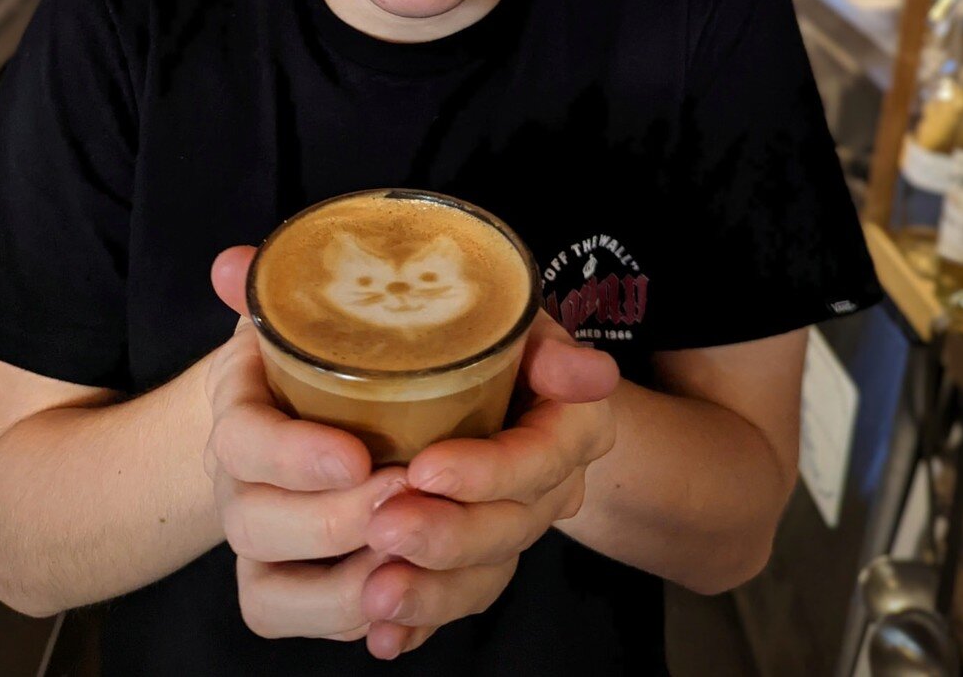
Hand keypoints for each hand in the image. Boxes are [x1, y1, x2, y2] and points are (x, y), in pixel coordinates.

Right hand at [206, 247, 406, 643]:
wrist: (292, 415)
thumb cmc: (315, 356)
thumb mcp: (302, 315)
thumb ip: (279, 283)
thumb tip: (230, 260)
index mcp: (239, 413)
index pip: (242, 440)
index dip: (293, 455)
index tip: (355, 454)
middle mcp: (236, 486)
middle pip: (256, 524)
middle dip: (336, 521)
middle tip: (410, 495)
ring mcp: (258, 542)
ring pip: (271, 592)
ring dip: (344, 588)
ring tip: (410, 558)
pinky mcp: (283, 586)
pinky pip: (299, 623)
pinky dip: (348, 622)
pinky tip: (402, 609)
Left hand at [360, 310, 618, 658]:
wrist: (502, 380)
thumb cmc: (501, 338)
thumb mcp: (525, 324)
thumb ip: (550, 346)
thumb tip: (587, 372)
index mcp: (571, 427)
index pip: (538, 459)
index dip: (487, 471)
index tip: (424, 468)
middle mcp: (550, 487)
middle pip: (510, 528)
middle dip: (448, 536)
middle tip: (384, 527)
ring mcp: (514, 527)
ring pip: (485, 576)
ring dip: (431, 593)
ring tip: (375, 594)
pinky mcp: (479, 557)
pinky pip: (458, 601)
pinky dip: (422, 624)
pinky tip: (385, 638)